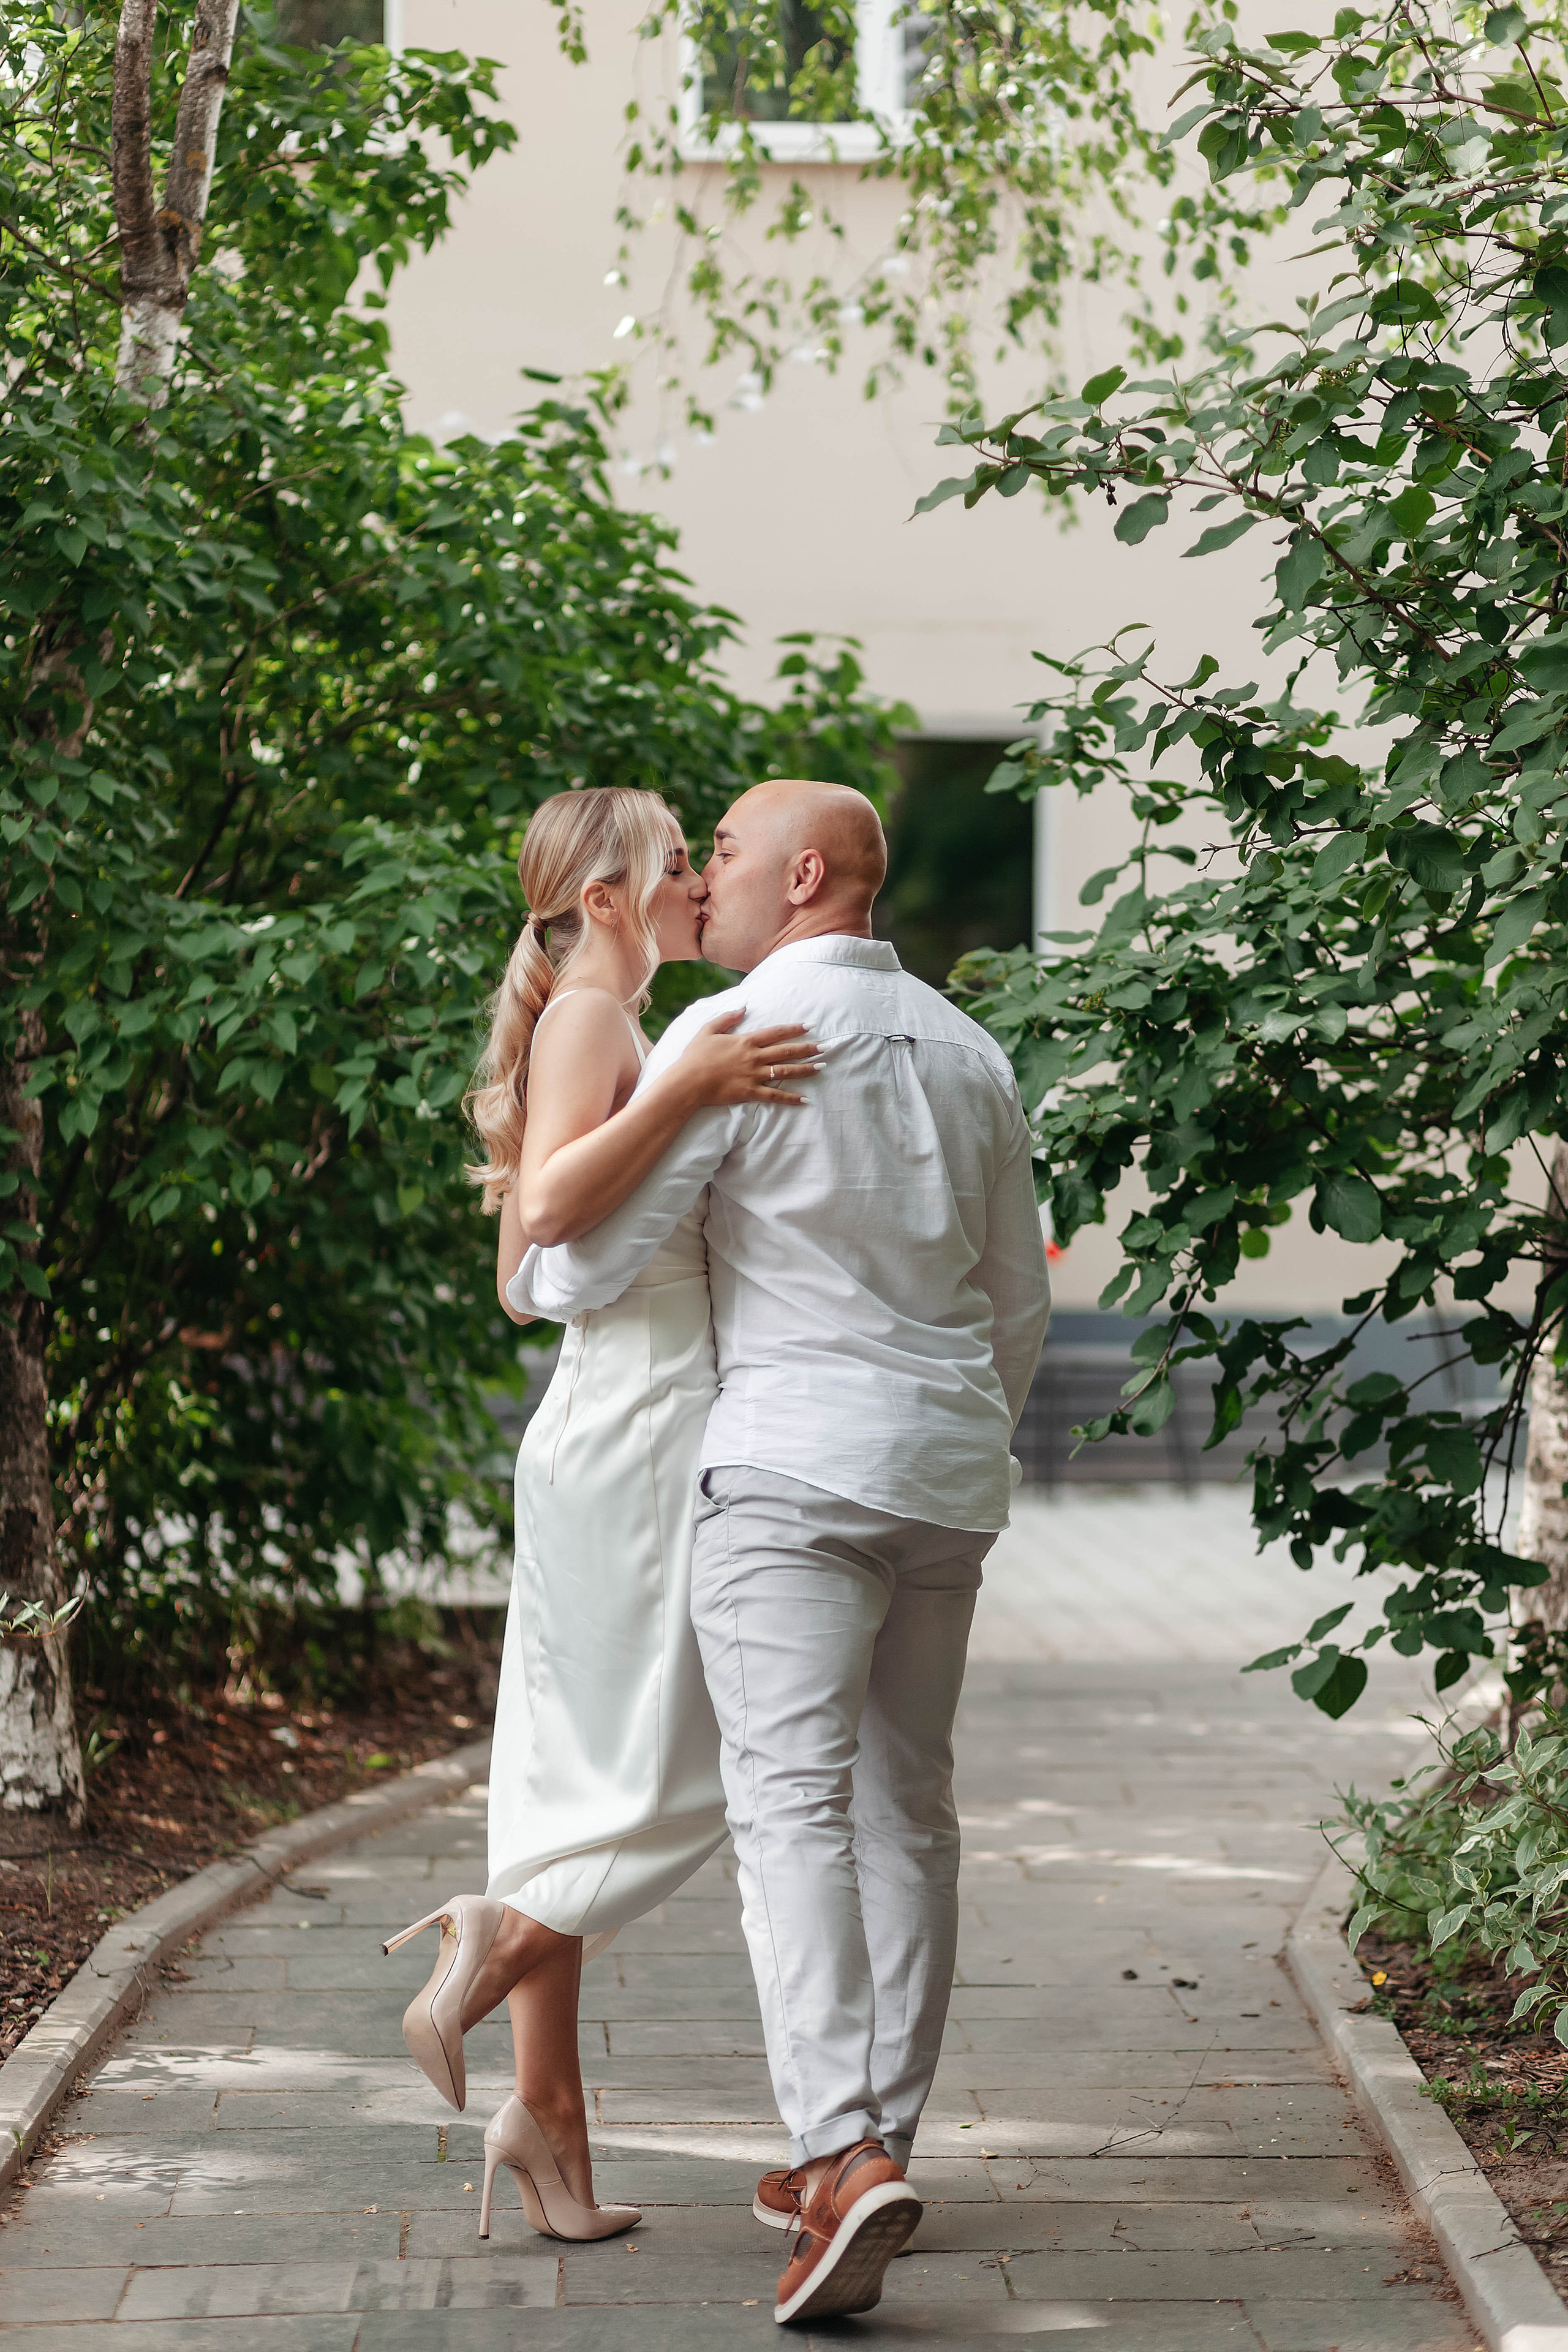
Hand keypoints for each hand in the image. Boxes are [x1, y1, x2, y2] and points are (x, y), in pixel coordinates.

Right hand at [675, 1011, 822, 1107]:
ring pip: (786, 1072)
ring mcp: (754, 1076)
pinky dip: (792, 1098)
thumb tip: (743, 1008)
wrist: (688, 1082)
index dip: (794, 1029)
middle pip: (787, 1051)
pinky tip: (806, 1100)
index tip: (810, 1026)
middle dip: (808, 1048)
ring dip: (806, 1069)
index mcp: (746, 1041)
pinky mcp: (751, 1093)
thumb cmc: (695, 1056)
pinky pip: (776, 1096)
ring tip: (822, 1067)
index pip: (776, 1032)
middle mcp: (754, 1057)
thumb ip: (726, 1018)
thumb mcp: (708, 1030)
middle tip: (826, 1047)